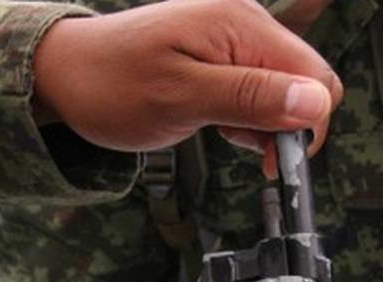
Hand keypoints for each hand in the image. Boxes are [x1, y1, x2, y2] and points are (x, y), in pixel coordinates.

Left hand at [33, 0, 343, 160]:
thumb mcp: (181, 98)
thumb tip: (315, 103)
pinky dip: (250, 115)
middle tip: (243, 147)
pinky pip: (262, 89)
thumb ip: (251, 97)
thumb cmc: (110, 86)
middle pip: (308, 82)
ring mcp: (235, 36)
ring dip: (266, 123)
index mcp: (240, 24)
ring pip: (287, 90)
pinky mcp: (225, 54)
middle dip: (287, 125)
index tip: (272, 157)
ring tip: (222, 131)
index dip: (306, 124)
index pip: (317, 77)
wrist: (65, 74)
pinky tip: (220, 122)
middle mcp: (245, 21)